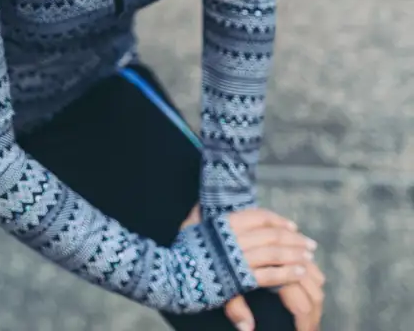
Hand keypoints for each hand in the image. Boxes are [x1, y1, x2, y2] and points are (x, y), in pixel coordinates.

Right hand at [181, 204, 319, 329]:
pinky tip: (299, 272)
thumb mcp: (189, 227)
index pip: (258, 216)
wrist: (171, 274)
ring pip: (274, 253)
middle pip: (271, 235)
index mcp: (224, 223)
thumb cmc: (180, 250)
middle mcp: (234, 237)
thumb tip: (200, 204)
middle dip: (294, 239)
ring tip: (309, 257)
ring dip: (295, 254)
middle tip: (310, 244)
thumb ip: (198, 215)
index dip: (278, 221)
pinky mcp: (240, 278)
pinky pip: (270, 274)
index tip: (292, 227)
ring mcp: (238, 257)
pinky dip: (287, 272)